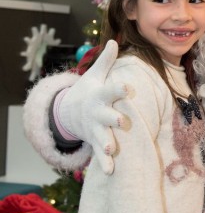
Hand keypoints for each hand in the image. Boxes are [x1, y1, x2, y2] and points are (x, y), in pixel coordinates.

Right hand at [58, 40, 125, 173]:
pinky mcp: (95, 141)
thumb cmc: (89, 90)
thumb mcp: (96, 75)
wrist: (68, 112)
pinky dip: (104, 163)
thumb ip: (106, 60)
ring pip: (101, 137)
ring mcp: (95, 128)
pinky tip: (110, 172)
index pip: (110, 91)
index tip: (127, 87)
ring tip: (111, 151)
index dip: (118, 89)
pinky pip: (100, 154)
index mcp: (100, 95)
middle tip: (121, 122)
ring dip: (106, 144)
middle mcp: (98, 113)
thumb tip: (115, 40)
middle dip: (113, 119)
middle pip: (106, 116)